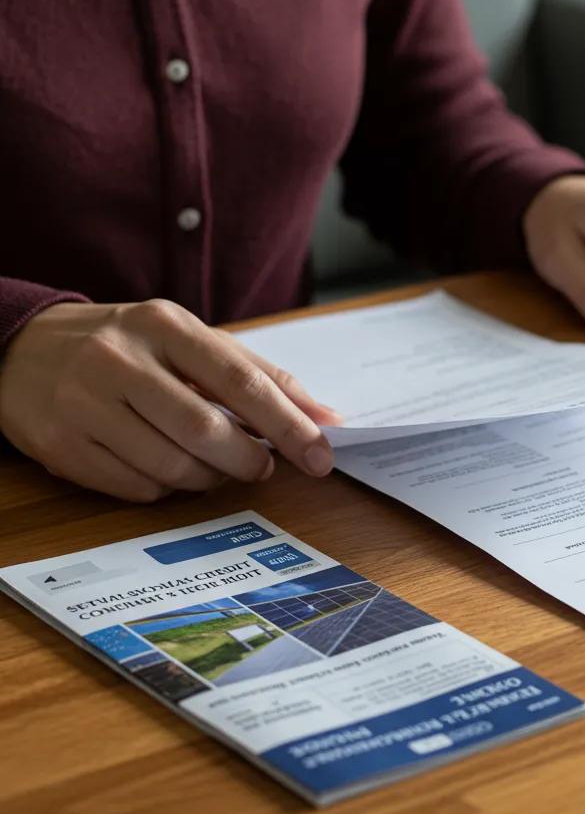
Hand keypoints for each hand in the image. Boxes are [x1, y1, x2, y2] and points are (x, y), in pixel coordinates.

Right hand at [0, 300, 341, 501]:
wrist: (21, 349)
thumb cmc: (130, 346)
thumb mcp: (191, 340)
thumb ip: (260, 375)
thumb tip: (327, 417)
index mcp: (164, 324)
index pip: (240, 380)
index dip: (289, 423)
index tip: (322, 453)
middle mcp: (120, 359)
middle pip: (205, 430)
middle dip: (249, 459)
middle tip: (264, 467)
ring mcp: (83, 404)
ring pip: (171, 467)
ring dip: (210, 479)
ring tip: (217, 467)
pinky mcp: (60, 446)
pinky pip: (136, 488)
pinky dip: (167, 489)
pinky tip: (169, 470)